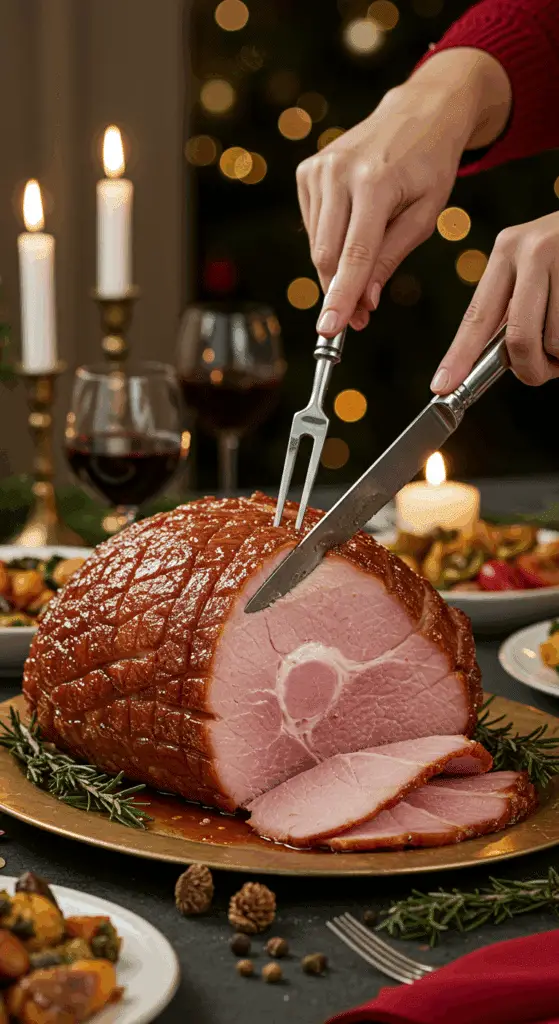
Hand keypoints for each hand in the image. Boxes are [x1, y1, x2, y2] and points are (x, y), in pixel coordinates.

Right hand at [296, 49, 510, 335]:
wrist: (418, 110)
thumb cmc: (429, 165)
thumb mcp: (425, 214)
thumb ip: (392, 257)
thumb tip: (365, 301)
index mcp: (375, 182)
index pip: (354, 253)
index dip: (341, 296)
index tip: (329, 329)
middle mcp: (339, 173)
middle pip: (326, 254)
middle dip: (340, 291)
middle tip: (360, 317)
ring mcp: (318, 169)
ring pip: (317, 245)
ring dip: (337, 269)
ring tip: (365, 271)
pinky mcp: (307, 170)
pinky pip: (313, 227)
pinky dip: (331, 241)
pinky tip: (354, 226)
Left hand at [431, 212, 558, 391]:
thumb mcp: (533, 264)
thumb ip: (513, 306)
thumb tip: (503, 360)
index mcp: (508, 250)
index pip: (477, 315)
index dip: (459, 356)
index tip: (442, 386)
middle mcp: (535, 250)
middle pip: (520, 339)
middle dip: (530, 369)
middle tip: (542, 373)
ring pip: (557, 342)